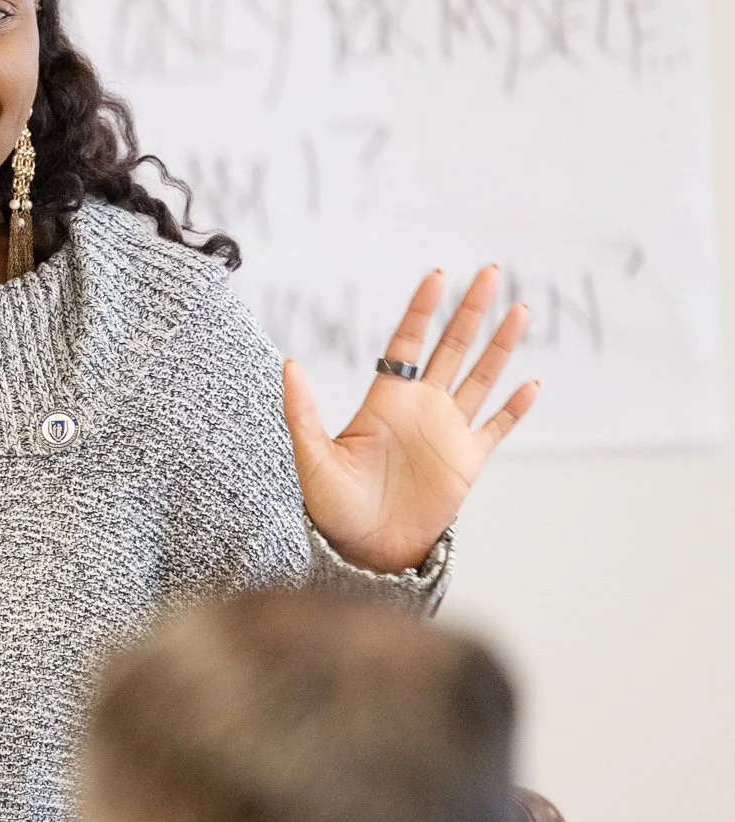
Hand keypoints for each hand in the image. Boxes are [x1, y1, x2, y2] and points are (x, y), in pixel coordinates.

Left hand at [285, 265, 538, 574]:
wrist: (364, 549)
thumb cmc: (332, 506)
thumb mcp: (312, 456)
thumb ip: (303, 411)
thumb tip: (289, 364)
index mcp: (386, 401)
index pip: (408, 343)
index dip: (422, 310)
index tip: (436, 275)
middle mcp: (421, 408)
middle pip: (452, 347)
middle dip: (470, 310)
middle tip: (489, 271)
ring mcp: (448, 432)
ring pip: (481, 378)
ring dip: (501, 345)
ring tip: (520, 310)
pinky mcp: (467, 461)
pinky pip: (496, 428)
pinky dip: (515, 408)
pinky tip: (532, 382)